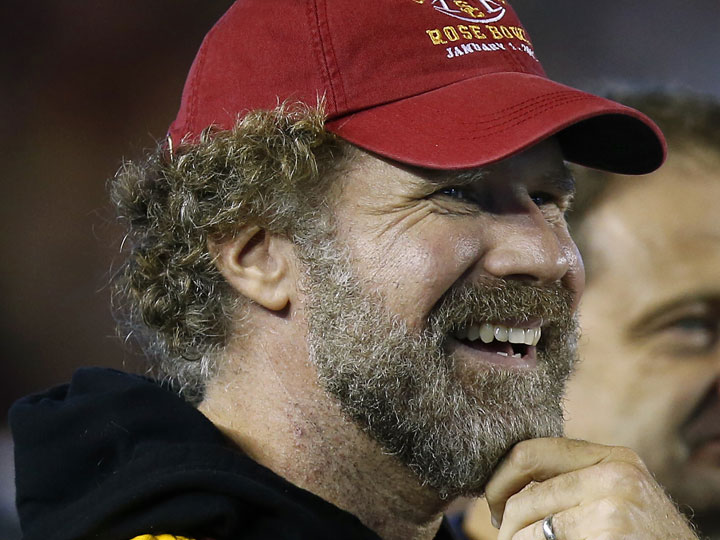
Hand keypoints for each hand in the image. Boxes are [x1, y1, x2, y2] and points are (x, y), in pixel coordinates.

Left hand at [484, 438, 696, 538]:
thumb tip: (506, 485)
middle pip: (524, 493)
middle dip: (504, 521)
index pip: (530, 452)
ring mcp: (613, 501)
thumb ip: (575, 482)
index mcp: (613, 457)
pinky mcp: (608, 529)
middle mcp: (615, 472)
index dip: (500, 479)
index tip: (494, 504)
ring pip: (527, 524)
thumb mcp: (617, 499)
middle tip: (504, 537)